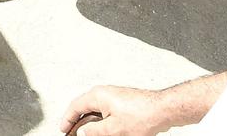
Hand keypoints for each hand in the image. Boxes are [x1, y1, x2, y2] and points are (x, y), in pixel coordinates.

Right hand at [59, 86, 173, 135]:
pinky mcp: (123, 104)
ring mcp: (114, 98)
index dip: (67, 119)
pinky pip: (107, 113)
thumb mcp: (114, 129)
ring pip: (96, 112)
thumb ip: (94, 131)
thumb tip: (82, 132)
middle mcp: (104, 93)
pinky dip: (101, 122)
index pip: (75, 107)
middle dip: (78, 123)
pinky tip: (104, 131)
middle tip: (73, 134)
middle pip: (85, 109)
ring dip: (91, 124)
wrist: (163, 110)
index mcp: (98, 96)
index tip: (63, 129)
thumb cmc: (142, 115)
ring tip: (88, 134)